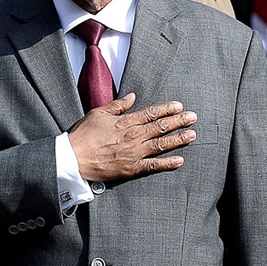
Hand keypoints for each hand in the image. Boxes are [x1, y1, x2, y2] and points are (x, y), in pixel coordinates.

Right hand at [68, 93, 196, 180]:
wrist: (73, 158)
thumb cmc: (83, 135)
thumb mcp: (98, 113)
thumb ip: (117, 106)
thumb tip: (132, 97)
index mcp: (126, 122)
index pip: (151, 113)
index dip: (167, 109)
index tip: (179, 106)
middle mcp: (133, 136)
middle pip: (160, 126)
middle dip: (179, 121)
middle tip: (193, 117)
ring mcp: (134, 153)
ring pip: (161, 144)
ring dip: (178, 139)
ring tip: (192, 134)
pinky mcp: (132, 168)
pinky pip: (153, 166)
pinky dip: (167, 163)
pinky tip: (180, 160)